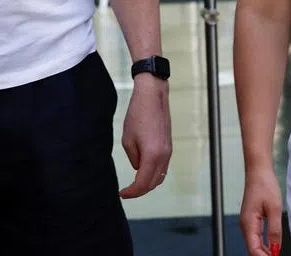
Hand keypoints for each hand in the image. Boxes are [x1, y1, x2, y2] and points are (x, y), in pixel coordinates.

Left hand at [119, 76, 171, 198]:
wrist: (153, 97)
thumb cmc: (138, 115)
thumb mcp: (128, 139)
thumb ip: (134, 158)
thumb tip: (138, 166)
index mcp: (152, 155)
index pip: (142, 183)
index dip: (131, 192)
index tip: (121, 194)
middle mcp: (164, 156)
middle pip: (153, 183)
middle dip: (139, 191)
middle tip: (126, 192)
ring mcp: (169, 151)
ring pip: (160, 176)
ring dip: (148, 183)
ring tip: (134, 183)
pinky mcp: (169, 146)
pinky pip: (163, 167)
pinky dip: (153, 173)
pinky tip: (142, 170)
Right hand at [240, 166, 282, 255]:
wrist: (258, 171)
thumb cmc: (265, 185)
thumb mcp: (274, 208)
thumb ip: (274, 230)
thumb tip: (275, 249)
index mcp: (248, 223)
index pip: (254, 249)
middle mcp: (245, 226)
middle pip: (253, 249)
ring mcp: (247, 224)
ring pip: (254, 245)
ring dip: (264, 252)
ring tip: (276, 254)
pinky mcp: (251, 221)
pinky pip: (256, 238)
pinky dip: (263, 245)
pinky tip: (272, 247)